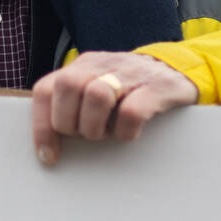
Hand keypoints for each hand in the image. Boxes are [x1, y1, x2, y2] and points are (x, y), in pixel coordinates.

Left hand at [31, 51, 199, 165]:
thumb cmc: (130, 90)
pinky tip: (128, 134)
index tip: (47, 155)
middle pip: (67, 87)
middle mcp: (102, 65)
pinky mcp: (157, 87)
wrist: (179, 71)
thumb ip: (72, 103)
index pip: (46, 89)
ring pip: (97, 96)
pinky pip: (132, 112)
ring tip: (106, 134)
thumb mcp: (97, 86)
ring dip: (96, 127)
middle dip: (70, 123)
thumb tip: (46, 144)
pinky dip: (125, 131)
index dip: (41, 125)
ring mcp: (130, 73)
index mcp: (82, 66)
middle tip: (85, 135)